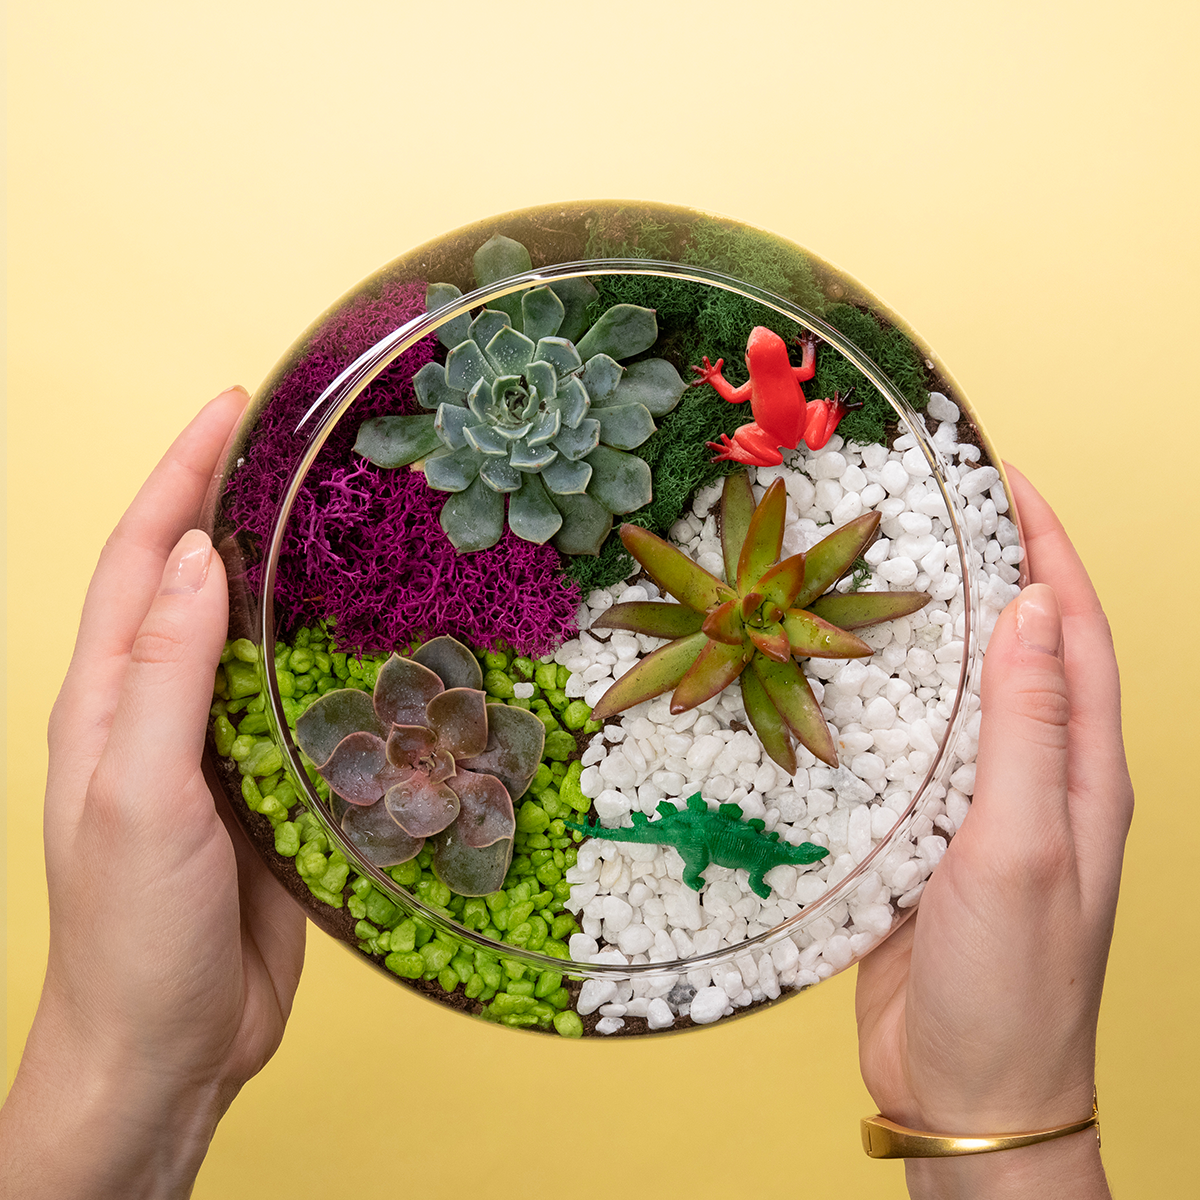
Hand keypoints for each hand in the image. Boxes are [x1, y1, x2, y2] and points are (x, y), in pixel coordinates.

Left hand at [0, 389, 305, 1199]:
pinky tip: (377, 636)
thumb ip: (165, 675)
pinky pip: (300, 697)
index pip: (141, 555)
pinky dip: (332, 652)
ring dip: (291, 573)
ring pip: (255, 634)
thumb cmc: (133, 931)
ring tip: (351, 521)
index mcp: (110, 696)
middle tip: (305, 449)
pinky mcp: (271, 782)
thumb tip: (201, 560)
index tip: (232, 407)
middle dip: (237, 502)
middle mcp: (160, 706)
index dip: (179, 474)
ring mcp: (216, 744)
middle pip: (197, 578)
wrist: (169, 1042)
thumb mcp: (139, 795)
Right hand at [855, 466, 1130, 1197]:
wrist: (967, 1091)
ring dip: (927, 626)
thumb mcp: (1024, 849)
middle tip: (927, 507)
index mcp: (1081, 772)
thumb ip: (1030, 730)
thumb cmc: (1011, 983)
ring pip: (955, 690)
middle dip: (984, 566)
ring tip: (871, 569)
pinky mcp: (921, 832)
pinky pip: (905, 745)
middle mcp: (1035, 776)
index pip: (1074, 629)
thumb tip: (1032, 608)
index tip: (1003, 477)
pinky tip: (832, 674)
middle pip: (1016, 646)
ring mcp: (977, 804)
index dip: (1047, 546)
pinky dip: (877, 695)